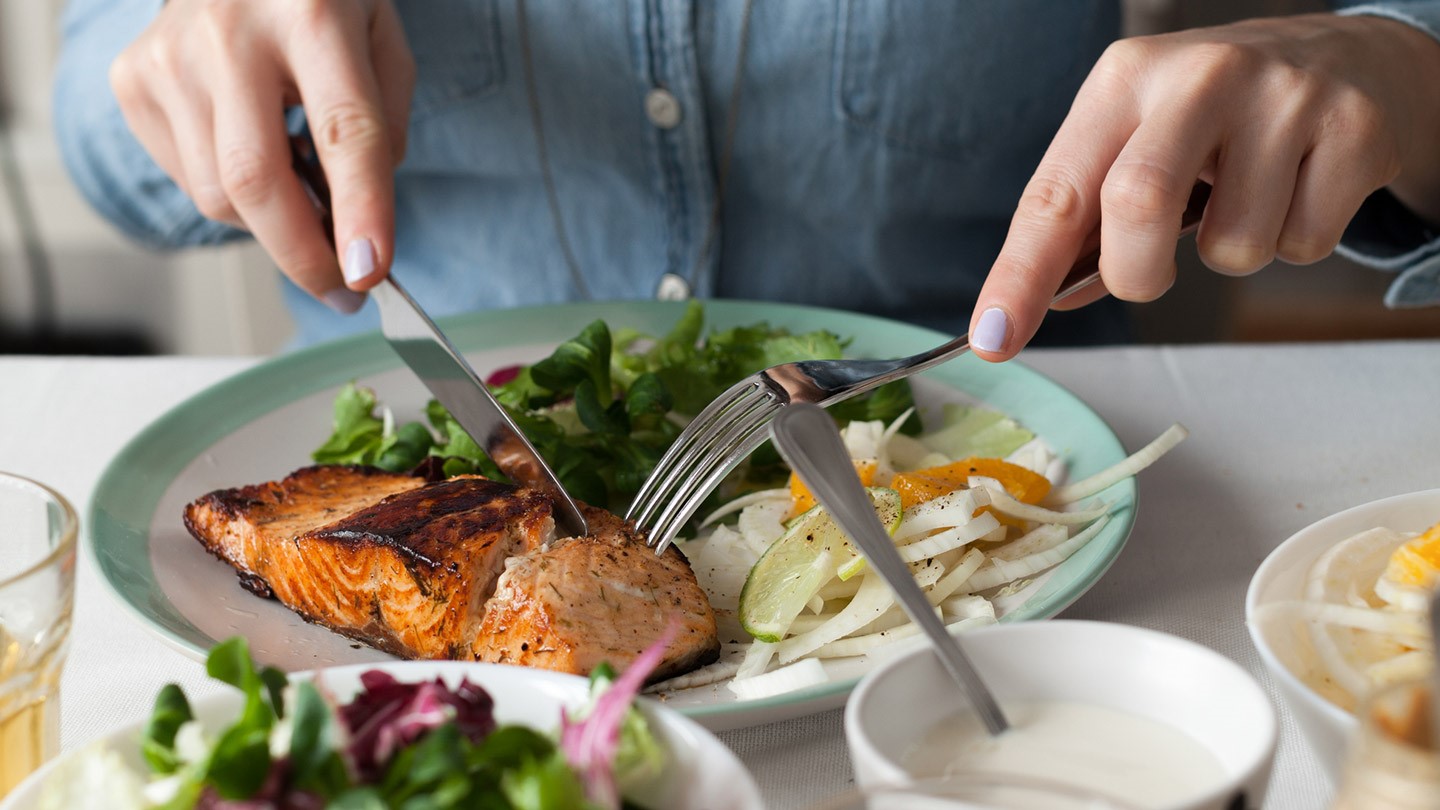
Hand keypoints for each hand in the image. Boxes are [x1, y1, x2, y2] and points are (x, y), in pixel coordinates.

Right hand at [109, 0, 414, 311]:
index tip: (369, 272)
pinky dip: (232, 196)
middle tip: (343, 290)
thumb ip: (384, 125)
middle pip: (255, 180)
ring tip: (302, 191)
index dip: (360, 211)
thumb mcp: (381, 40)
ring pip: (218, 196)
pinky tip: (253, 151)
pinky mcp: (133, 81)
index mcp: (311, 13)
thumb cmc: (318, 1)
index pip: (343, 130)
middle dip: (303, 256)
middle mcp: (229, 31)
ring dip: (271, 224)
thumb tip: (357, 225)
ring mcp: (169, 56)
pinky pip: (188, 182)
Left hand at [968, 13, 1439, 359]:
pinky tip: (1299, 188)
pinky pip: (1304, 244)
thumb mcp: (1140, 136)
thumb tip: (1041, 300)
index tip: (993, 337)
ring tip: (1248, 198)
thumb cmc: (1219, 116)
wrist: (1351, 58)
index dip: (1021, 274)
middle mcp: (1198, 76)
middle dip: (1135, 273)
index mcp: (1123, 81)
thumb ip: (1089, 216)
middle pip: (1137, 205)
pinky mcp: (1351, 128)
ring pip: (1234, 247)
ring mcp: (1282, 97)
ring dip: (1233, 254)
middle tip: (1149, 274)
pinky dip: (1294, 242)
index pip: (1056, 194)